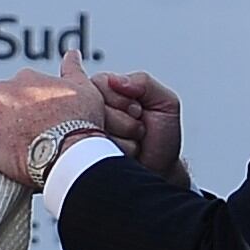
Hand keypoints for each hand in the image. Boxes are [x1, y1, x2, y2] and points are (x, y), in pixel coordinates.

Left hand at [0, 57, 108, 187]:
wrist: (68, 151)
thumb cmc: (80, 122)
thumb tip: (71, 53)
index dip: (25, 111)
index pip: (17, 92)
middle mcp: (2, 90)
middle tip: (23, 143)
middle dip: (7, 123)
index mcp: (24, 78)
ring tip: (8, 156)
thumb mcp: (85, 89)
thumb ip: (73, 69)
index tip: (34, 126)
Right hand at [92, 69, 187, 183]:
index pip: (101, 82)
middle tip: (137, 126)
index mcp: (111, 90)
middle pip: (93, 104)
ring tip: (132, 140)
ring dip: (119, 136)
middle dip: (122, 119)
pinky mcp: (84, 150)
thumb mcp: (165, 102)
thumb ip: (144, 82)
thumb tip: (114, 79)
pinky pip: (91, 146)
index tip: (138, 109)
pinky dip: (113, 149)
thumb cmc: (162, 137)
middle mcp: (95, 108)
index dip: (123, 99)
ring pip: (92, 126)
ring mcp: (87, 130)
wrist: (160, 170)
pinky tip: (122, 152)